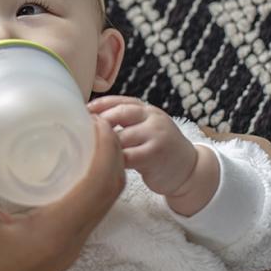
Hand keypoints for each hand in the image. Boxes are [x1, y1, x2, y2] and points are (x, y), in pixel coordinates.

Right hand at [0, 110, 125, 270]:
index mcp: (54, 232)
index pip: (99, 184)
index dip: (105, 148)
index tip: (94, 118)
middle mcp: (70, 242)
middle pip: (109, 192)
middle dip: (110, 154)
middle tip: (92, 121)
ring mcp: (67, 250)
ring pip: (101, 204)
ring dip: (103, 170)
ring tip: (85, 137)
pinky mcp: (59, 252)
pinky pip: (87, 213)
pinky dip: (90, 186)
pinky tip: (70, 167)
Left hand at [87, 95, 218, 215]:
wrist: (189, 170)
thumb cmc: (159, 149)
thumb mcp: (147, 128)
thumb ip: (126, 122)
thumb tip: (91, 120)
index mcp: (148, 110)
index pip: (120, 101)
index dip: (99, 105)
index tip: (82, 112)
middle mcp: (153, 118)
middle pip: (120, 114)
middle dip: (99, 122)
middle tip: (81, 131)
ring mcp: (155, 136)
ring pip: (121, 136)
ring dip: (103, 143)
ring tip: (89, 149)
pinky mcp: (155, 155)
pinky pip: (127, 156)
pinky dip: (113, 159)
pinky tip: (103, 164)